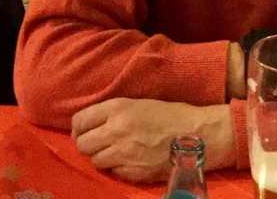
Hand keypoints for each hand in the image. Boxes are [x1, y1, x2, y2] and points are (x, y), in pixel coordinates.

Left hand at [70, 98, 234, 181]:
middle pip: (82, 144)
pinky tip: (130, 160)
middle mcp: (117, 131)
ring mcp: (125, 154)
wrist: (198, 134)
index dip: (79, 127)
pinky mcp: (135, 173)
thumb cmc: (168, 114)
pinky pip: (114, 172)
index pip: (79, 121)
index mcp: (117, 109)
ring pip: (95, 161)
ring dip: (102, 157)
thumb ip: (110, 113)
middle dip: (87, 144)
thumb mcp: (136, 103)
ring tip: (115, 152)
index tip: (84, 130)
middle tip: (97, 143)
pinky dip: (118, 168)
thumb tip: (89, 123)